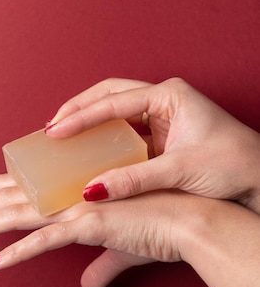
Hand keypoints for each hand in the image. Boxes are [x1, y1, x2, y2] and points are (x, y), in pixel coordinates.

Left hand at [0, 174, 180, 286]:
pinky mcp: (85, 226)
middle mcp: (66, 195)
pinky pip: (41, 243)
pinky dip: (15, 255)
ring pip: (15, 215)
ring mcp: (73, 208)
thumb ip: (99, 267)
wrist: (188, 222)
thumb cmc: (157, 226)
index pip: (21, 187)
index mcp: (71, 192)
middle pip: (10, 198)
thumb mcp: (120, 248)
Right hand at [45, 77, 259, 211]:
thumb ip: (133, 178)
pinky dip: (100, 140)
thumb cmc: (236, 165)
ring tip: (59, 136)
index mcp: (169, 95)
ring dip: (85, 122)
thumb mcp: (181, 170)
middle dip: (76, 110)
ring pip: (111, 112)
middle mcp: (162, 101)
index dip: (80, 116)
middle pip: (106, 96)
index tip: (55, 130)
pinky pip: (121, 133)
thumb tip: (92, 190)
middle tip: (51, 129)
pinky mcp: (159, 138)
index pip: (112, 100)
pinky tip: (85, 153)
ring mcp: (160, 118)